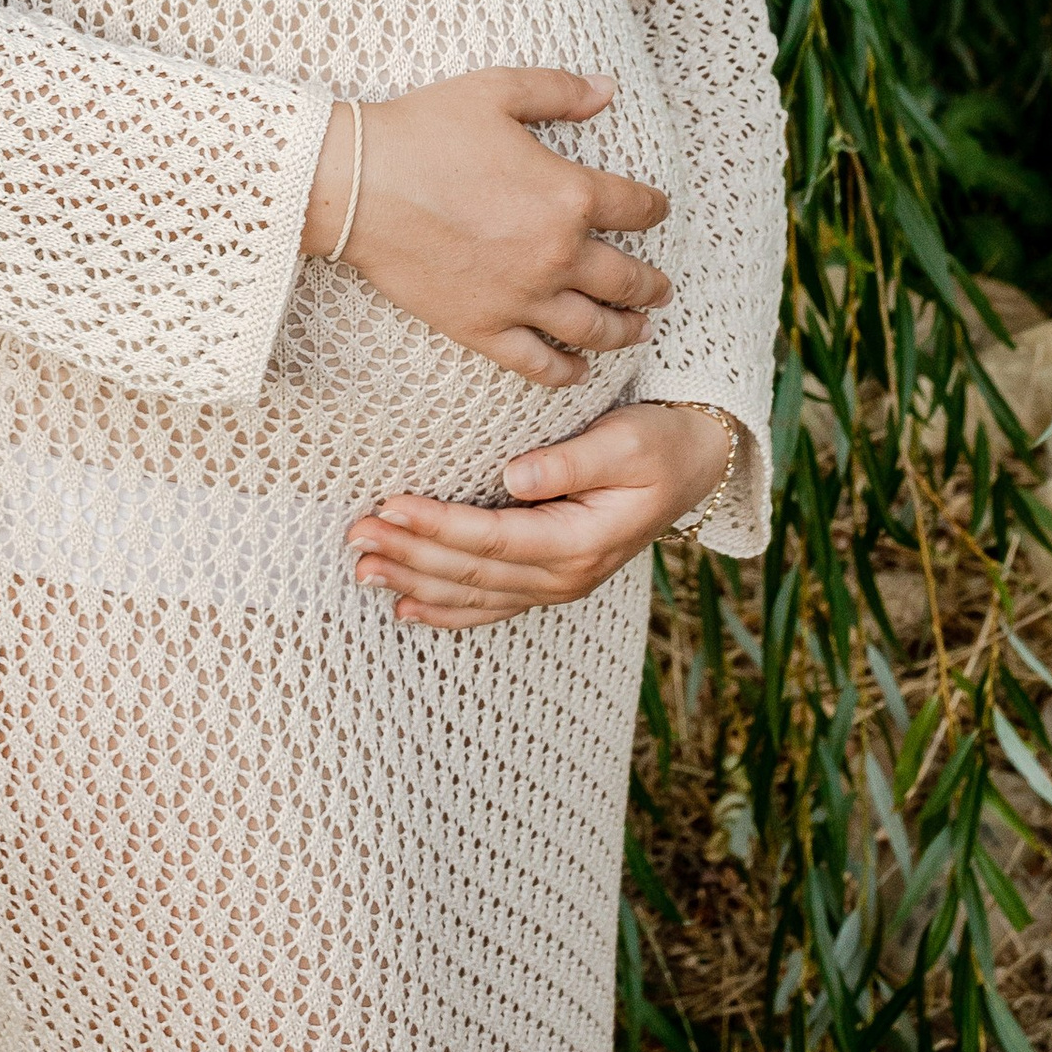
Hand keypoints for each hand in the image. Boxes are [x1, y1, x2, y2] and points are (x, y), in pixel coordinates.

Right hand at [301, 72, 669, 384]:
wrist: (358, 183)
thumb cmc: (425, 130)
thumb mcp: (498, 91)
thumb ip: (560, 90)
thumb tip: (608, 88)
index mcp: (569, 195)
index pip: (636, 208)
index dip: (654, 208)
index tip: (657, 210)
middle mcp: (557, 254)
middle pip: (627, 279)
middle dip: (652, 284)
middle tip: (662, 289)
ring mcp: (522, 298)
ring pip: (594, 328)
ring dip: (626, 331)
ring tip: (639, 331)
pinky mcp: (484, 329)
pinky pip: (539, 364)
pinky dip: (567, 372)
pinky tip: (579, 369)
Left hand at [345, 402, 735, 626]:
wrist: (695, 467)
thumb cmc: (659, 444)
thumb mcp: (626, 442)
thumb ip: (572, 461)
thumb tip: (516, 476)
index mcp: (579, 542)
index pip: (493, 539)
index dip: (438, 526)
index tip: (391, 505)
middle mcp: (564, 576)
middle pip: (473, 573)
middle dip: (410, 555)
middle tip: (356, 536)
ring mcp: (556, 585)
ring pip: (474, 595)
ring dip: (416, 582)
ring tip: (364, 567)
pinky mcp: (548, 580)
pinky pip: (490, 605)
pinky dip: (445, 609)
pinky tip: (407, 606)